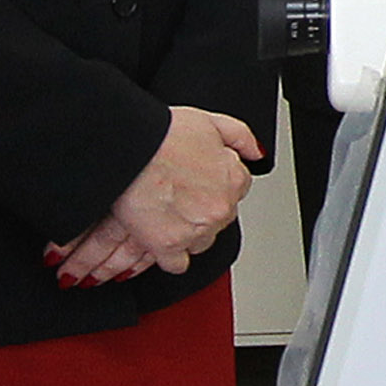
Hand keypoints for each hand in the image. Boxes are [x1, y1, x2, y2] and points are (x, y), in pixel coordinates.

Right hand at [52, 106, 260, 283]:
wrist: (130, 148)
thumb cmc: (162, 134)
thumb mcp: (210, 122)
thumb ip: (240, 137)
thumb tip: (255, 152)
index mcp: (233, 179)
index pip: (235, 191)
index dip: (214, 186)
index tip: (198, 184)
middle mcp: (219, 208)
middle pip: (219, 219)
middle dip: (201, 211)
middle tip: (178, 197)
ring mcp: (196, 230)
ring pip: (201, 242)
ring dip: (187, 233)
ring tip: (165, 214)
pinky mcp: (168, 246)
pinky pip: (177, 264)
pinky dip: (168, 255)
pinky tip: (159, 240)